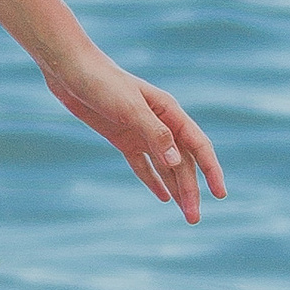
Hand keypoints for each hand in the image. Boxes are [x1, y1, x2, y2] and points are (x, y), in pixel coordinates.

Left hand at [42, 55, 225, 221]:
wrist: (70, 70)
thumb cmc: (102, 82)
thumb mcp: (129, 108)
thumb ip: (154, 133)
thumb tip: (176, 161)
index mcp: (169, 111)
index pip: (198, 145)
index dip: (211, 170)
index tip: (220, 194)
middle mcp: (160, 123)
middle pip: (182, 162)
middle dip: (191, 190)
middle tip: (194, 219)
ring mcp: (141, 132)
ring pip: (166, 166)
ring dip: (176, 189)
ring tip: (185, 215)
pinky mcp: (123, 138)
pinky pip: (143, 165)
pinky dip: (153, 181)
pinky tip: (163, 197)